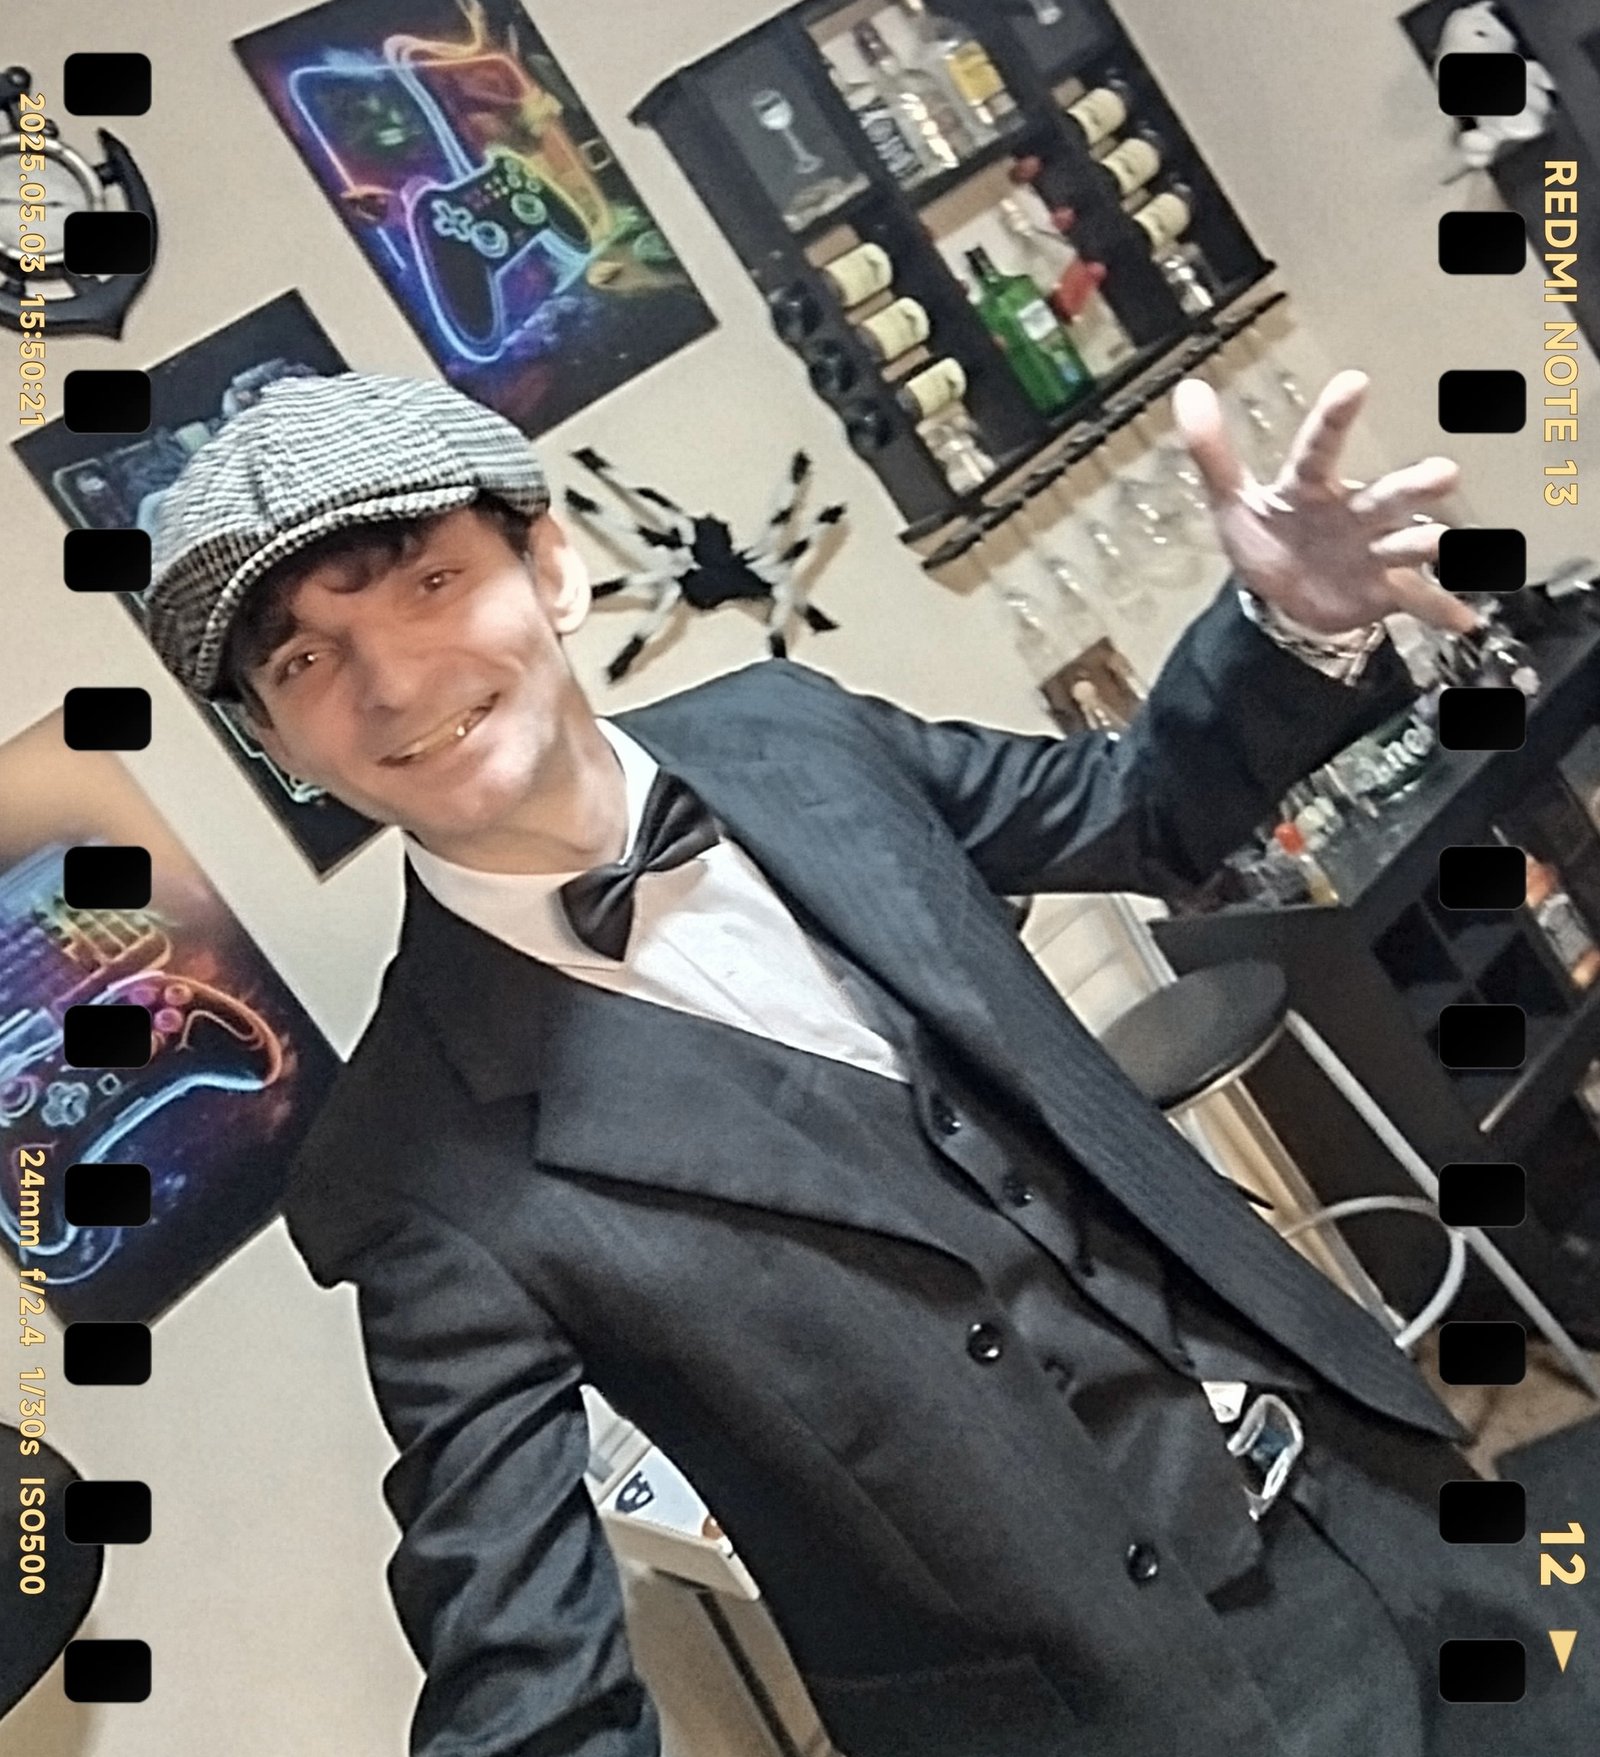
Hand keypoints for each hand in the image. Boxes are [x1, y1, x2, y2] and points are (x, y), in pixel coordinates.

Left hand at [1171, 368, 1482, 637]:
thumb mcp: (1232, 501)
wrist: (1285, 596)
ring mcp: (1373, 551)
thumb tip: (1188, 392)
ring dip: (1426, 543)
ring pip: (1406, 543)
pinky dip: (1440, 609)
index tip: (1355, 382)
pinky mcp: (1385, 590)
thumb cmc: (1267, 535)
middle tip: (1445, 473)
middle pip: (1384, 497)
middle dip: (1413, 487)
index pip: (1319, 450)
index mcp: (1311, 488)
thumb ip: (1212, 451)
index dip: (1334, 419)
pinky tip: (1464, 619)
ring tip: (1443, 545)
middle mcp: (1353, 513)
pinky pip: (1417, 600)